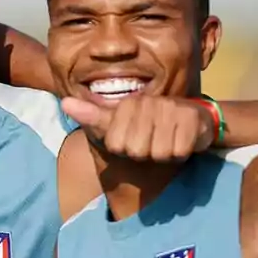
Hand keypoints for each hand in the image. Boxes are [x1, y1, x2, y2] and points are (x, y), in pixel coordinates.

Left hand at [61, 95, 215, 162]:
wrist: (191, 121)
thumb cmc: (147, 125)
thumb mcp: (117, 123)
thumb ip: (91, 116)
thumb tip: (64, 103)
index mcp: (128, 105)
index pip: (116, 145)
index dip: (124, 150)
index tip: (133, 139)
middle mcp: (150, 103)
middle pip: (136, 151)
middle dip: (144, 154)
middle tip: (152, 142)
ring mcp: (173, 109)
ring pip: (158, 153)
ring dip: (162, 154)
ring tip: (166, 141)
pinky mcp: (193, 119)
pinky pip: (178, 152)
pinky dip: (180, 153)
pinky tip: (181, 141)